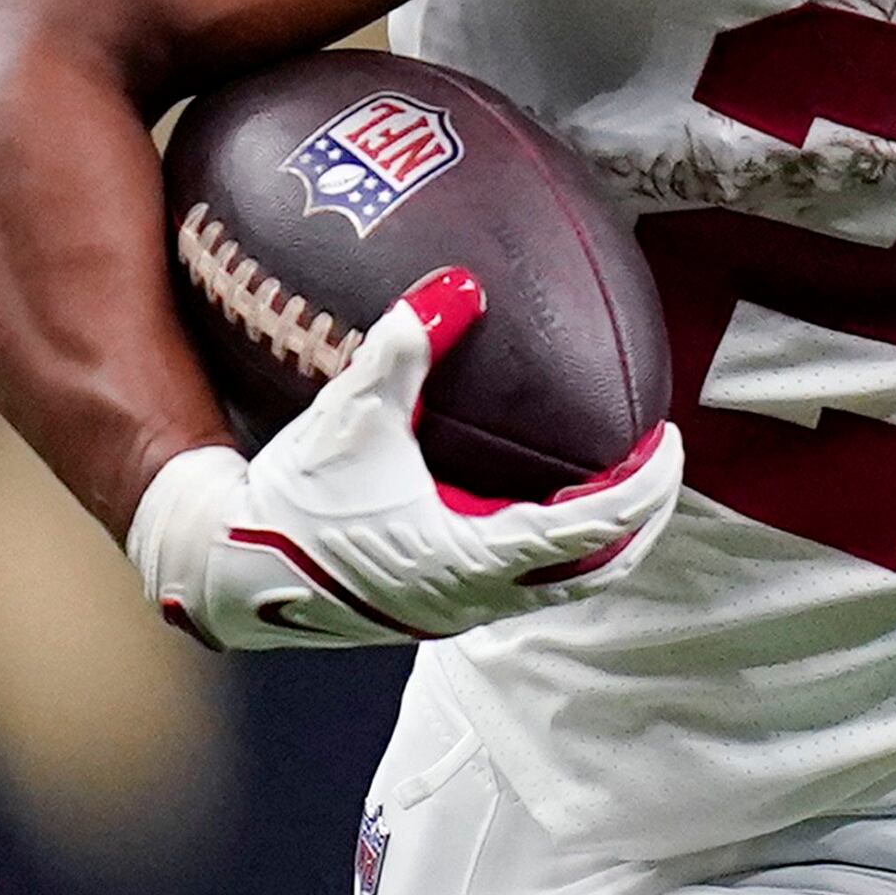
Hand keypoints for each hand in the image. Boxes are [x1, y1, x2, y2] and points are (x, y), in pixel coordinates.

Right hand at [129, 268, 682, 650]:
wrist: (224, 568)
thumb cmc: (293, 493)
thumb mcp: (354, 411)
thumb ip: (406, 342)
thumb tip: (458, 283)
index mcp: (473, 555)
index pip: (595, 528)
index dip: (645, 487)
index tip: (671, 442)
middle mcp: (475, 597)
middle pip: (598, 571)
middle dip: (643, 520)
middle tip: (664, 464)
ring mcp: (455, 611)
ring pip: (561, 588)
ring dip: (602, 544)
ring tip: (624, 488)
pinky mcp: (432, 610)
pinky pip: (523, 588)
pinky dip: (557, 553)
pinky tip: (547, 508)